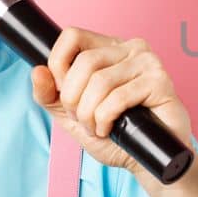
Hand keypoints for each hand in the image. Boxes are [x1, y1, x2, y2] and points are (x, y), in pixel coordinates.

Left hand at [30, 28, 193, 177]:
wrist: (146, 160)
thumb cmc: (116, 134)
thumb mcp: (72, 115)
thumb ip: (50, 95)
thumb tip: (37, 71)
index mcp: (109, 48)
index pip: (72, 36)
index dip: (58, 66)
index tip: (63, 94)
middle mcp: (130, 48)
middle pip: (84, 61)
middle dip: (73, 99)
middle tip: (82, 119)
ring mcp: (148, 62)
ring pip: (100, 81)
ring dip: (89, 114)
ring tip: (97, 127)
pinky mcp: (160, 81)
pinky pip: (117, 97)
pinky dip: (106, 119)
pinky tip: (111, 128)